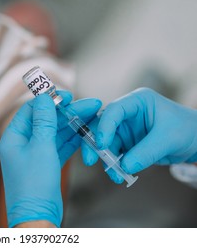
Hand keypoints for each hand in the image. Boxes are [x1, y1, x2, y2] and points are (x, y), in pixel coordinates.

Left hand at [0, 91, 100, 226]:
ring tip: (95, 115)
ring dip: (74, 125)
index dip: (49, 100)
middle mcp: (23, 144)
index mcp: (14, 137)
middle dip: (68, 112)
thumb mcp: (41, 148)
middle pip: (47, 120)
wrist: (38, 218)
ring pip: (56, 133)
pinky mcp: (47, 164)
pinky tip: (87, 132)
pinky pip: (61, 146)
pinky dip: (73, 139)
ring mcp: (35, 154)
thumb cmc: (34, 184)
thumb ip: (44, 121)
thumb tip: (44, 97)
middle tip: (91, 104)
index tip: (68, 95)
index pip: (31, 110)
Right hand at [82, 88, 196, 182]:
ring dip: (105, 158)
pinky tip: (118, 174)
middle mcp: (127, 113)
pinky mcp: (126, 142)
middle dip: (94, 143)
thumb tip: (125, 166)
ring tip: (114, 175)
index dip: (104, 126)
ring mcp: (125, 128)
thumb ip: (146, 152)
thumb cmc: (187, 130)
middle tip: (90, 160)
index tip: (101, 144)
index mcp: (137, 101)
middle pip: (101, 124)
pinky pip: (114, 153)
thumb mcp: (168, 139)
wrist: (196, 141)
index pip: (114, 110)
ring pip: (104, 142)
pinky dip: (113, 164)